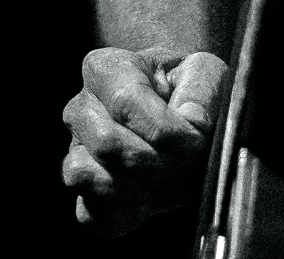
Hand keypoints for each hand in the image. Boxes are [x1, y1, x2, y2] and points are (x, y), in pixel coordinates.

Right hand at [60, 45, 226, 235]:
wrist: (179, 118)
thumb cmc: (187, 90)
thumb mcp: (206, 72)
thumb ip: (202, 91)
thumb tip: (191, 123)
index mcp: (106, 69)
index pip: (126, 103)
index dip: (167, 131)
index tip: (197, 140)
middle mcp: (81, 107)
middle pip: (106, 144)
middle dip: (155, 162)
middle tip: (184, 162)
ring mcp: (77, 149)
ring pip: (81, 175)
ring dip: (132, 188)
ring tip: (163, 178)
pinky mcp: (86, 191)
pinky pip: (88, 213)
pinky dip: (119, 215)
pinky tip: (146, 200)